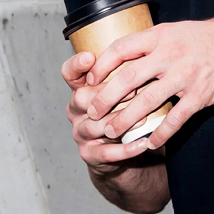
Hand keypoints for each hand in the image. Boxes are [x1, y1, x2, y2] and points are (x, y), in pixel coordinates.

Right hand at [63, 50, 151, 171]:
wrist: (127, 156)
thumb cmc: (126, 116)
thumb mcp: (124, 94)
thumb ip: (125, 80)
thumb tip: (144, 61)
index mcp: (80, 90)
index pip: (70, 73)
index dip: (77, 65)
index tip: (90, 57)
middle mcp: (75, 111)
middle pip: (81, 98)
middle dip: (107, 94)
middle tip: (134, 91)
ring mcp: (80, 133)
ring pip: (94, 125)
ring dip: (120, 122)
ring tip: (144, 120)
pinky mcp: (89, 155)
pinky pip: (106, 152)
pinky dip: (126, 149)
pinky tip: (143, 144)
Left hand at [83, 7, 213, 148]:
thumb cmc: (208, 37)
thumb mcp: (175, 29)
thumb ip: (152, 42)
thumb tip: (125, 53)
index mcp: (159, 36)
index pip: (120, 48)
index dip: (101, 65)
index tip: (90, 79)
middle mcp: (169, 55)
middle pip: (128, 78)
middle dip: (105, 97)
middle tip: (91, 112)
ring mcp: (185, 76)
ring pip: (147, 102)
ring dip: (126, 119)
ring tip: (110, 131)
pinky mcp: (201, 95)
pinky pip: (176, 118)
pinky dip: (161, 133)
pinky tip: (150, 144)